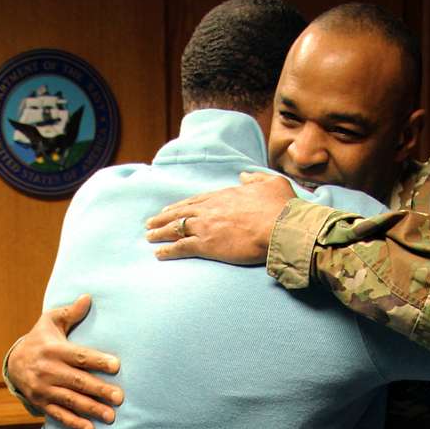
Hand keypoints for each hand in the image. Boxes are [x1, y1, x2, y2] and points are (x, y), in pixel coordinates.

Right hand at [7, 294, 122, 428]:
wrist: (13, 362)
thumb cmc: (41, 338)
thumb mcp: (51, 321)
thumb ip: (71, 312)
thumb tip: (89, 297)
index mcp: (53, 350)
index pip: (78, 356)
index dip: (97, 360)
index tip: (117, 366)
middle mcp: (47, 370)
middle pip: (77, 381)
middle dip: (99, 390)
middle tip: (119, 397)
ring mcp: (43, 389)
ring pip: (70, 400)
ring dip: (91, 409)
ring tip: (110, 416)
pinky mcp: (41, 403)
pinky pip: (58, 414)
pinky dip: (74, 422)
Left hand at [145, 172, 295, 262]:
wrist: (280, 227)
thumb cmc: (281, 207)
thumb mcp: (271, 183)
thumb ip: (255, 178)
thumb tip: (244, 175)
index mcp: (225, 195)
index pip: (198, 200)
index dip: (183, 205)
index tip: (172, 208)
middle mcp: (211, 209)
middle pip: (181, 212)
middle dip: (164, 217)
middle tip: (151, 222)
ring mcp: (207, 226)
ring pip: (176, 228)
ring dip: (160, 232)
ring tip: (149, 236)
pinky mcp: (207, 245)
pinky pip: (182, 247)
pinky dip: (169, 250)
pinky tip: (159, 253)